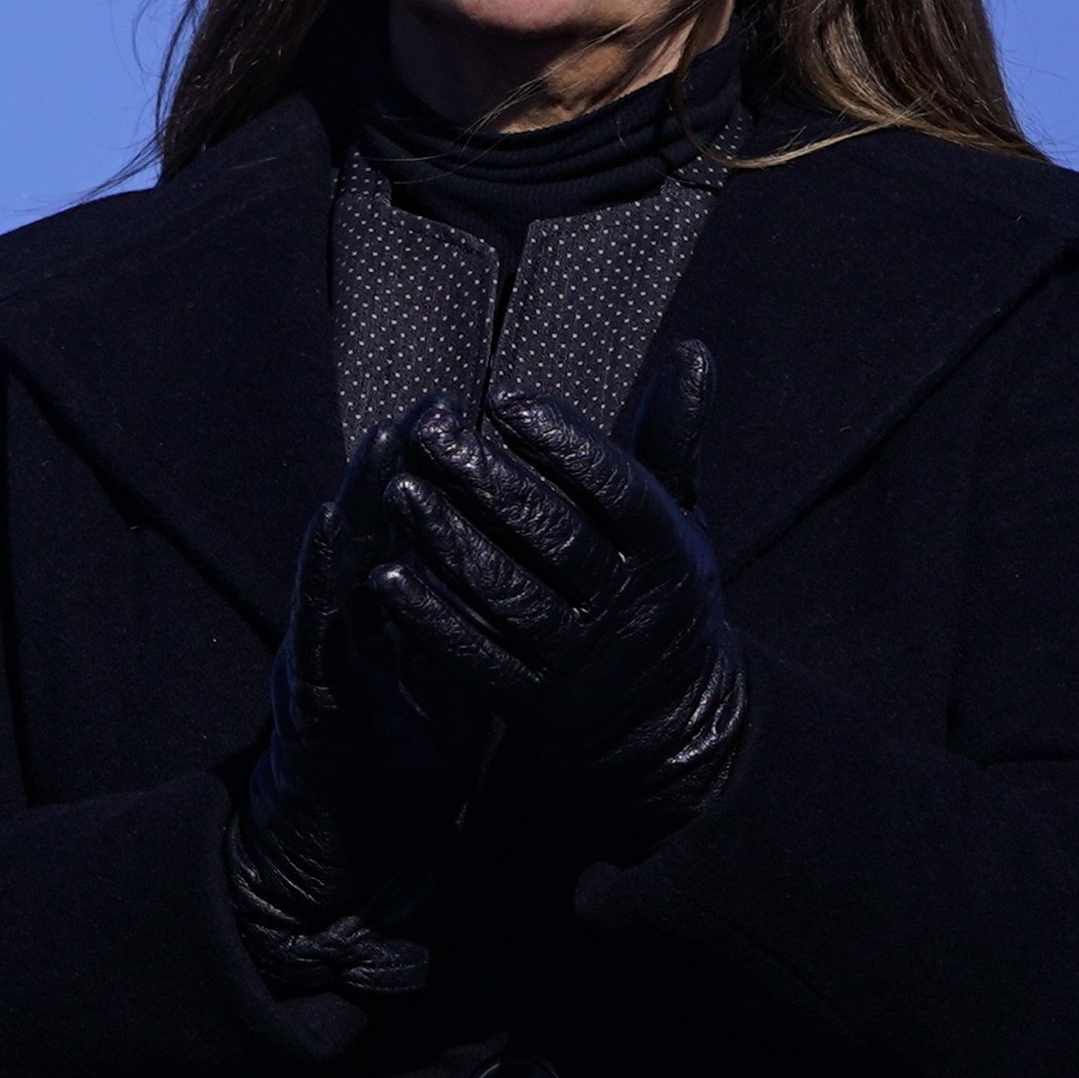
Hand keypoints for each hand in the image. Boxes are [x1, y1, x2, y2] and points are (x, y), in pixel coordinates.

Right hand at [228, 419, 494, 995]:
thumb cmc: (399, 764)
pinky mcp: (317, 707)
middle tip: (430, 405)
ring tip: (379, 448)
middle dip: (396, 467)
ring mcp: (327, 662)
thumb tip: (518, 570)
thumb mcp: (446, 682)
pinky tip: (332, 539)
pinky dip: (325, 586)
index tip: (470, 415)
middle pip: (372, 537)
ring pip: (338, 571)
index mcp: (390, 623)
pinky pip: (322, 639)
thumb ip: (466, 625)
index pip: (412, 539)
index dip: (437, 478)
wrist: (346, 850)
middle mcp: (351, 630)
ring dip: (355, 507)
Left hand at [371, 349, 746, 862]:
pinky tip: (385, 576)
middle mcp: (626, 606)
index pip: (617, 490)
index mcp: (665, 551)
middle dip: (489, 483)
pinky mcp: (535, 706)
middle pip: (555, 538)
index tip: (504, 397)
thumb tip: (693, 350)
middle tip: (428, 429)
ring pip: (511, 598)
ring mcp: (579, 660)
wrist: (674, 727)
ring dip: (450, 545)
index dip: (564, 442)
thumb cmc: (659, 588)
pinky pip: (479, 661)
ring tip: (397, 492)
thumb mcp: (679, 516)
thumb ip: (670, 435)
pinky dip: (432, 621)